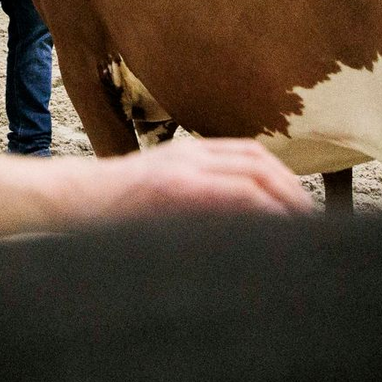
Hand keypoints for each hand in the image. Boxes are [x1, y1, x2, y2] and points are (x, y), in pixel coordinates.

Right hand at [0, 138, 311, 237]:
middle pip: (257, 159)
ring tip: (299, 226)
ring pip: (251, 172)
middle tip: (310, 219)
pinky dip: (260, 207)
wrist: (71, 201)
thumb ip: (195, 193)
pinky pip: (232, 193)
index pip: (249, 153)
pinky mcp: (175, 188)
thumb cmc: (112, 207)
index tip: (300, 206)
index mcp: (188, 152)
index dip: (282, 177)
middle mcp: (190, 153)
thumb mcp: (160, 189)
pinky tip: (272, 228)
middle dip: (290, 188)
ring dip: (282, 197)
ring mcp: (183, 169)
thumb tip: (239, 216)